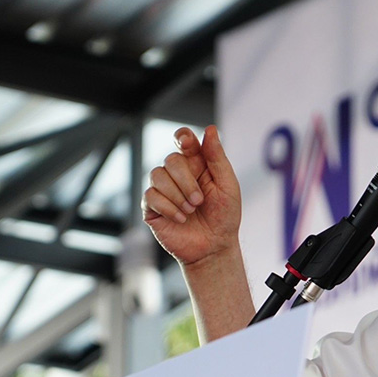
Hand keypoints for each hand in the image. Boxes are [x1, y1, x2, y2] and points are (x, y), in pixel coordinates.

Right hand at [142, 125, 241, 265]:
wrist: (214, 247)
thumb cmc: (224, 216)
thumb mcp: (227, 185)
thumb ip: (217, 157)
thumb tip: (211, 129)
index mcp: (197, 164)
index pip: (184, 139)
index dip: (182, 137)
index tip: (187, 143)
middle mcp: (177, 174)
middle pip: (170, 159)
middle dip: (186, 180)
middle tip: (199, 200)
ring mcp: (163, 190)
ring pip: (156, 175)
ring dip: (177, 195)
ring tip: (191, 210)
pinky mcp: (152, 207)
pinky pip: (150, 196)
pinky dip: (168, 208)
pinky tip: (181, 218)